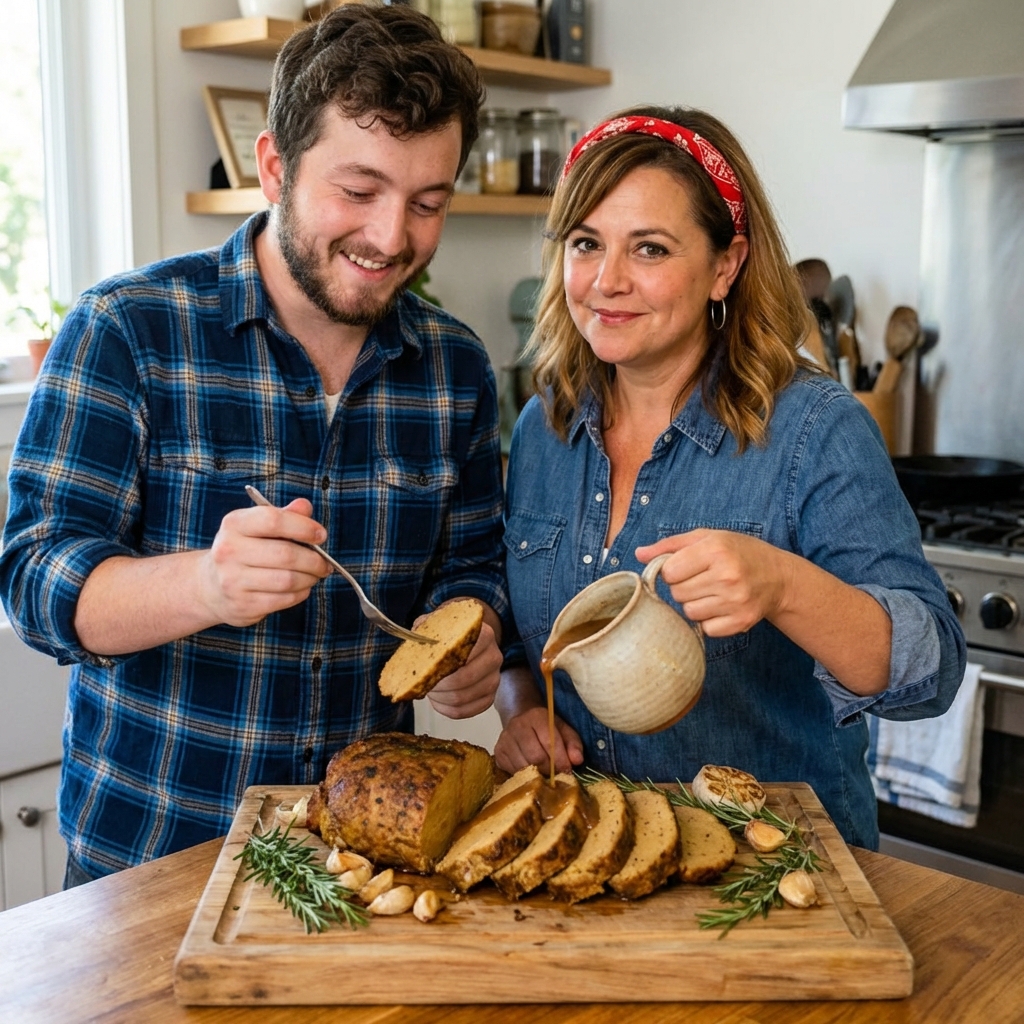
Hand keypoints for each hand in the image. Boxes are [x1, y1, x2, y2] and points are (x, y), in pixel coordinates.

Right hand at [198, 498, 330, 626]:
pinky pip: (284, 599)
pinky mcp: (242, 605)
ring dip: (310, 578)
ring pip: (288, 580)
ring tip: (315, 575)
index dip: (303, 527)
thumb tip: (304, 507)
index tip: (321, 535)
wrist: (210, 586)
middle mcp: (229, 551)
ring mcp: (233, 580)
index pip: (274, 520)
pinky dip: (300, 593)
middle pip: (286, 554)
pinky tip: (301, 587)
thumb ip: (284, 514)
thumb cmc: (244, 550)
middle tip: (324, 563)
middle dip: (314, 560)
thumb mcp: (257, 526)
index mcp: (234, 524)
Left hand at [424, 617, 502, 719]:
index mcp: (484, 635)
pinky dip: (447, 709)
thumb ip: (424, 631)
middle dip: (437, 685)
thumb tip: (413, 646)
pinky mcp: (489, 697)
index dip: (440, 665)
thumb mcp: (435, 624)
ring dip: (440, 698)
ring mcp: (494, 679)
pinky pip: (466, 711)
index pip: (463, 654)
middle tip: (423, 683)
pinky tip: (439, 700)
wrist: (465, 640)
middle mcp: (493, 656)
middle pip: (463, 679)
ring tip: (429, 690)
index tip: (425, 668)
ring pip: (462, 698)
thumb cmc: (448, 634)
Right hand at [493, 706, 583, 775]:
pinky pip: (513, 772)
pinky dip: (525, 776)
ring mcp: (505, 739)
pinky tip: (531, 772)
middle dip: (549, 769)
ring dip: (537, 775)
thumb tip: (577, 760)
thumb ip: (573, 744)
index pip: (549, 742)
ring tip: (545, 774)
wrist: (521, 718)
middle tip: (556, 774)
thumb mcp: (563, 730)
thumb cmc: (546, 727)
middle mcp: (517, 726)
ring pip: (523, 767)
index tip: (568, 770)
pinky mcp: (498, 752)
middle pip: (535, 756)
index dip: (561, 760)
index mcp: (536, 716)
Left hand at [636, 530, 789, 636]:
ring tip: (712, 592)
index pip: (669, 571)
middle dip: (683, 587)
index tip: (686, 567)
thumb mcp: (707, 537)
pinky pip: (706, 629)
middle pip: (677, 593)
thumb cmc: (738, 552)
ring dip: (695, 604)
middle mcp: (727, 576)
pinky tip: (722, 606)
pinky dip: (709, 620)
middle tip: (702, 579)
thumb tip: (639, 554)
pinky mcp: (742, 621)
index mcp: (716, 550)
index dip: (673, 570)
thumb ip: (670, 545)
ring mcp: (736, 601)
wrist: (779, 577)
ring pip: (689, 612)